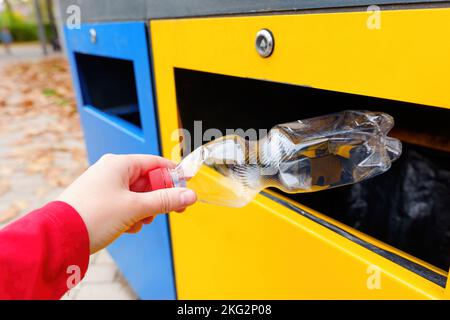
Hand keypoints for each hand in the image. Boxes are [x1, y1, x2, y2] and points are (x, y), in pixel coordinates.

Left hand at [57, 154, 196, 253]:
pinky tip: (128, 226)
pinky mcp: (98, 201)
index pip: (155, 163)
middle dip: (158, 197)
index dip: (173, 175)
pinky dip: (130, 215)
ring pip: (136, 194)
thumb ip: (165, 200)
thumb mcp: (135, 208)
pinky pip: (124, 204)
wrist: (58, 238)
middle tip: (171, 209)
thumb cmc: (92, 216)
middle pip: (147, 180)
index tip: (186, 187)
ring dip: (144, 209)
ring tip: (140, 221)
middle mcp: (110, 171)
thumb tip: (190, 195)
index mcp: (119, 164)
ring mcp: (103, 186)